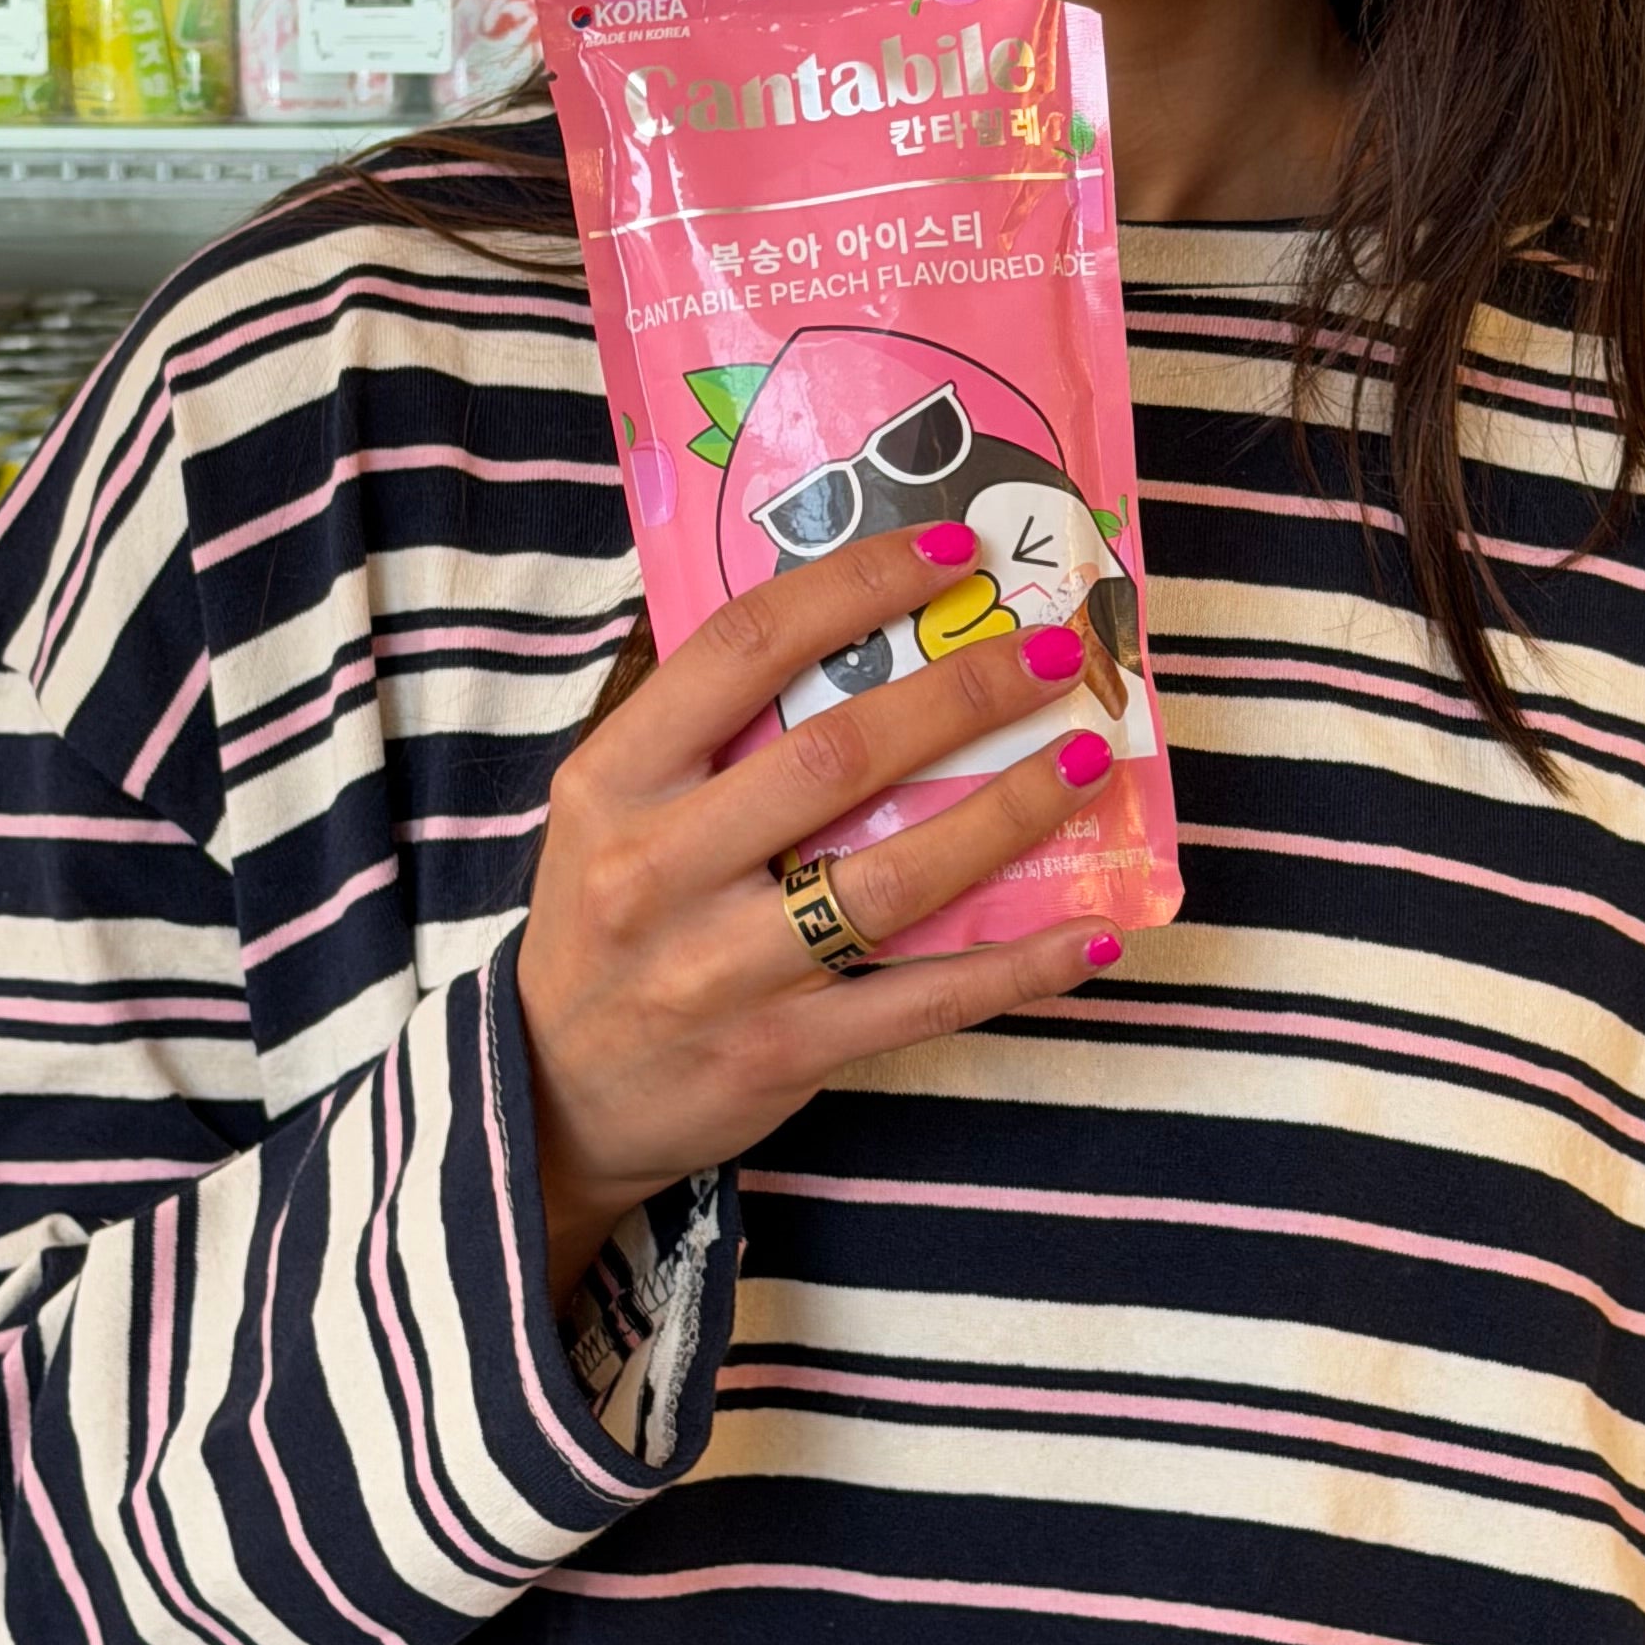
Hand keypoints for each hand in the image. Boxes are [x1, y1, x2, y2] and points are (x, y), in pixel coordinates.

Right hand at [518, 518, 1122, 1308]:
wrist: (550, 1094)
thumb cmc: (606, 922)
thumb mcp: (611, 809)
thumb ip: (704, 728)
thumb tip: (852, 619)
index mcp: (617, 778)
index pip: (744, 649)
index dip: (857, 586)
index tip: (953, 550)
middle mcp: (659, 867)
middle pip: (837, 755)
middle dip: (963, 692)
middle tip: (1055, 650)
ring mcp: (719, 968)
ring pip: (890, 878)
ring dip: (1007, 814)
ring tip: (1088, 761)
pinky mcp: (779, 1050)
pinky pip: (919, 1000)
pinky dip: (1016, 966)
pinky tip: (1094, 932)